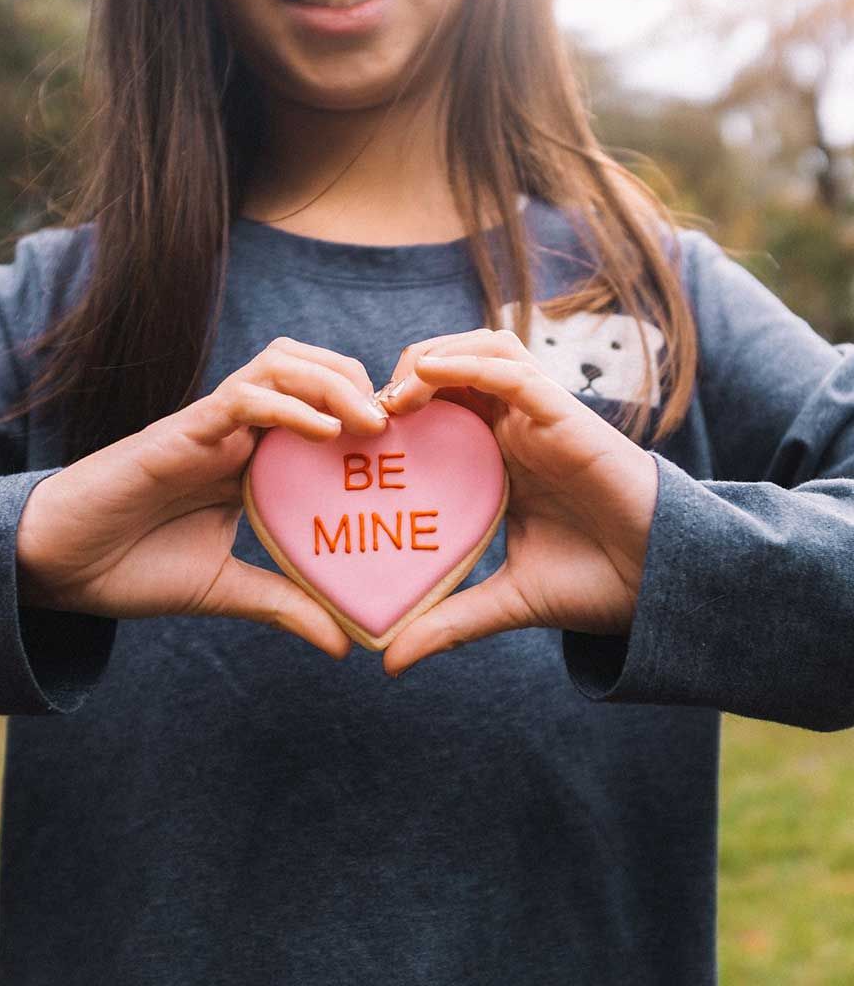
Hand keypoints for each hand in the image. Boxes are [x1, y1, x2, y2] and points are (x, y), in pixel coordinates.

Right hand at [16, 337, 389, 659]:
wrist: (58, 566)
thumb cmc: (133, 568)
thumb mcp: (227, 591)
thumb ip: (285, 604)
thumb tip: (345, 643)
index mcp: (252, 461)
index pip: (320, 413)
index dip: (368, 416)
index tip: (412, 446)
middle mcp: (237, 432)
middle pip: (310, 369)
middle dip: (360, 383)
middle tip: (402, 424)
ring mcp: (210, 425)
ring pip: (281, 364)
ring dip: (333, 381)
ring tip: (374, 421)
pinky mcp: (181, 430)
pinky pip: (241, 397)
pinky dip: (286, 404)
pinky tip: (322, 431)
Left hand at [376, 328, 658, 676]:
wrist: (661, 588)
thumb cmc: (593, 586)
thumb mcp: (503, 602)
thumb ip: (447, 621)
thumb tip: (391, 663)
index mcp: (499, 462)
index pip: (441, 411)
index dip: (396, 412)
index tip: (353, 439)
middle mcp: (516, 431)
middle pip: (454, 369)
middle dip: (406, 376)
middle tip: (366, 413)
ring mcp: (541, 419)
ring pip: (482, 351)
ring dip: (433, 361)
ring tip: (394, 396)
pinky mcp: (566, 415)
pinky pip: (515, 371)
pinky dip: (470, 364)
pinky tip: (429, 376)